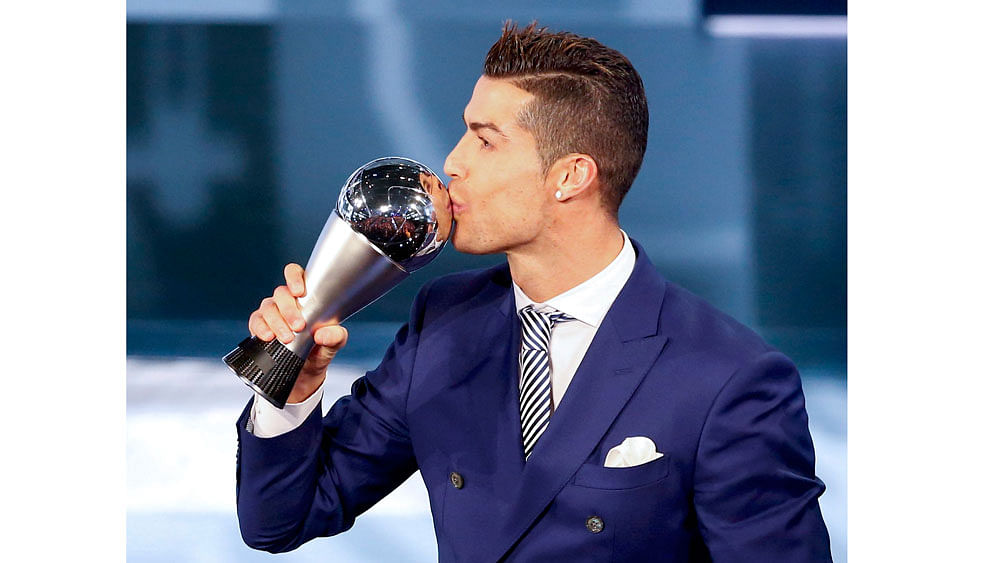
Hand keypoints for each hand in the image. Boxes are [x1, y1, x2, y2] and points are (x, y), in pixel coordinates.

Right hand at [248, 263, 348, 401]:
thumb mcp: (335, 343)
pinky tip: (268, 337)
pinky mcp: (260, 327)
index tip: (299, 292)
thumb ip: (335, 336)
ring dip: (276, 322)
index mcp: (305, 296)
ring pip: (268, 307)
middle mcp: (286, 301)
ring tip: (286, 338)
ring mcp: (272, 313)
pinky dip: (260, 328)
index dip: (294, 277)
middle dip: (289, 309)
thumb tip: (322, 334)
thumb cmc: (321, 349)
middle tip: (299, 326)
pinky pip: (255, 321)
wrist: (306, 373)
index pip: (295, 274)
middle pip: (281, 293)